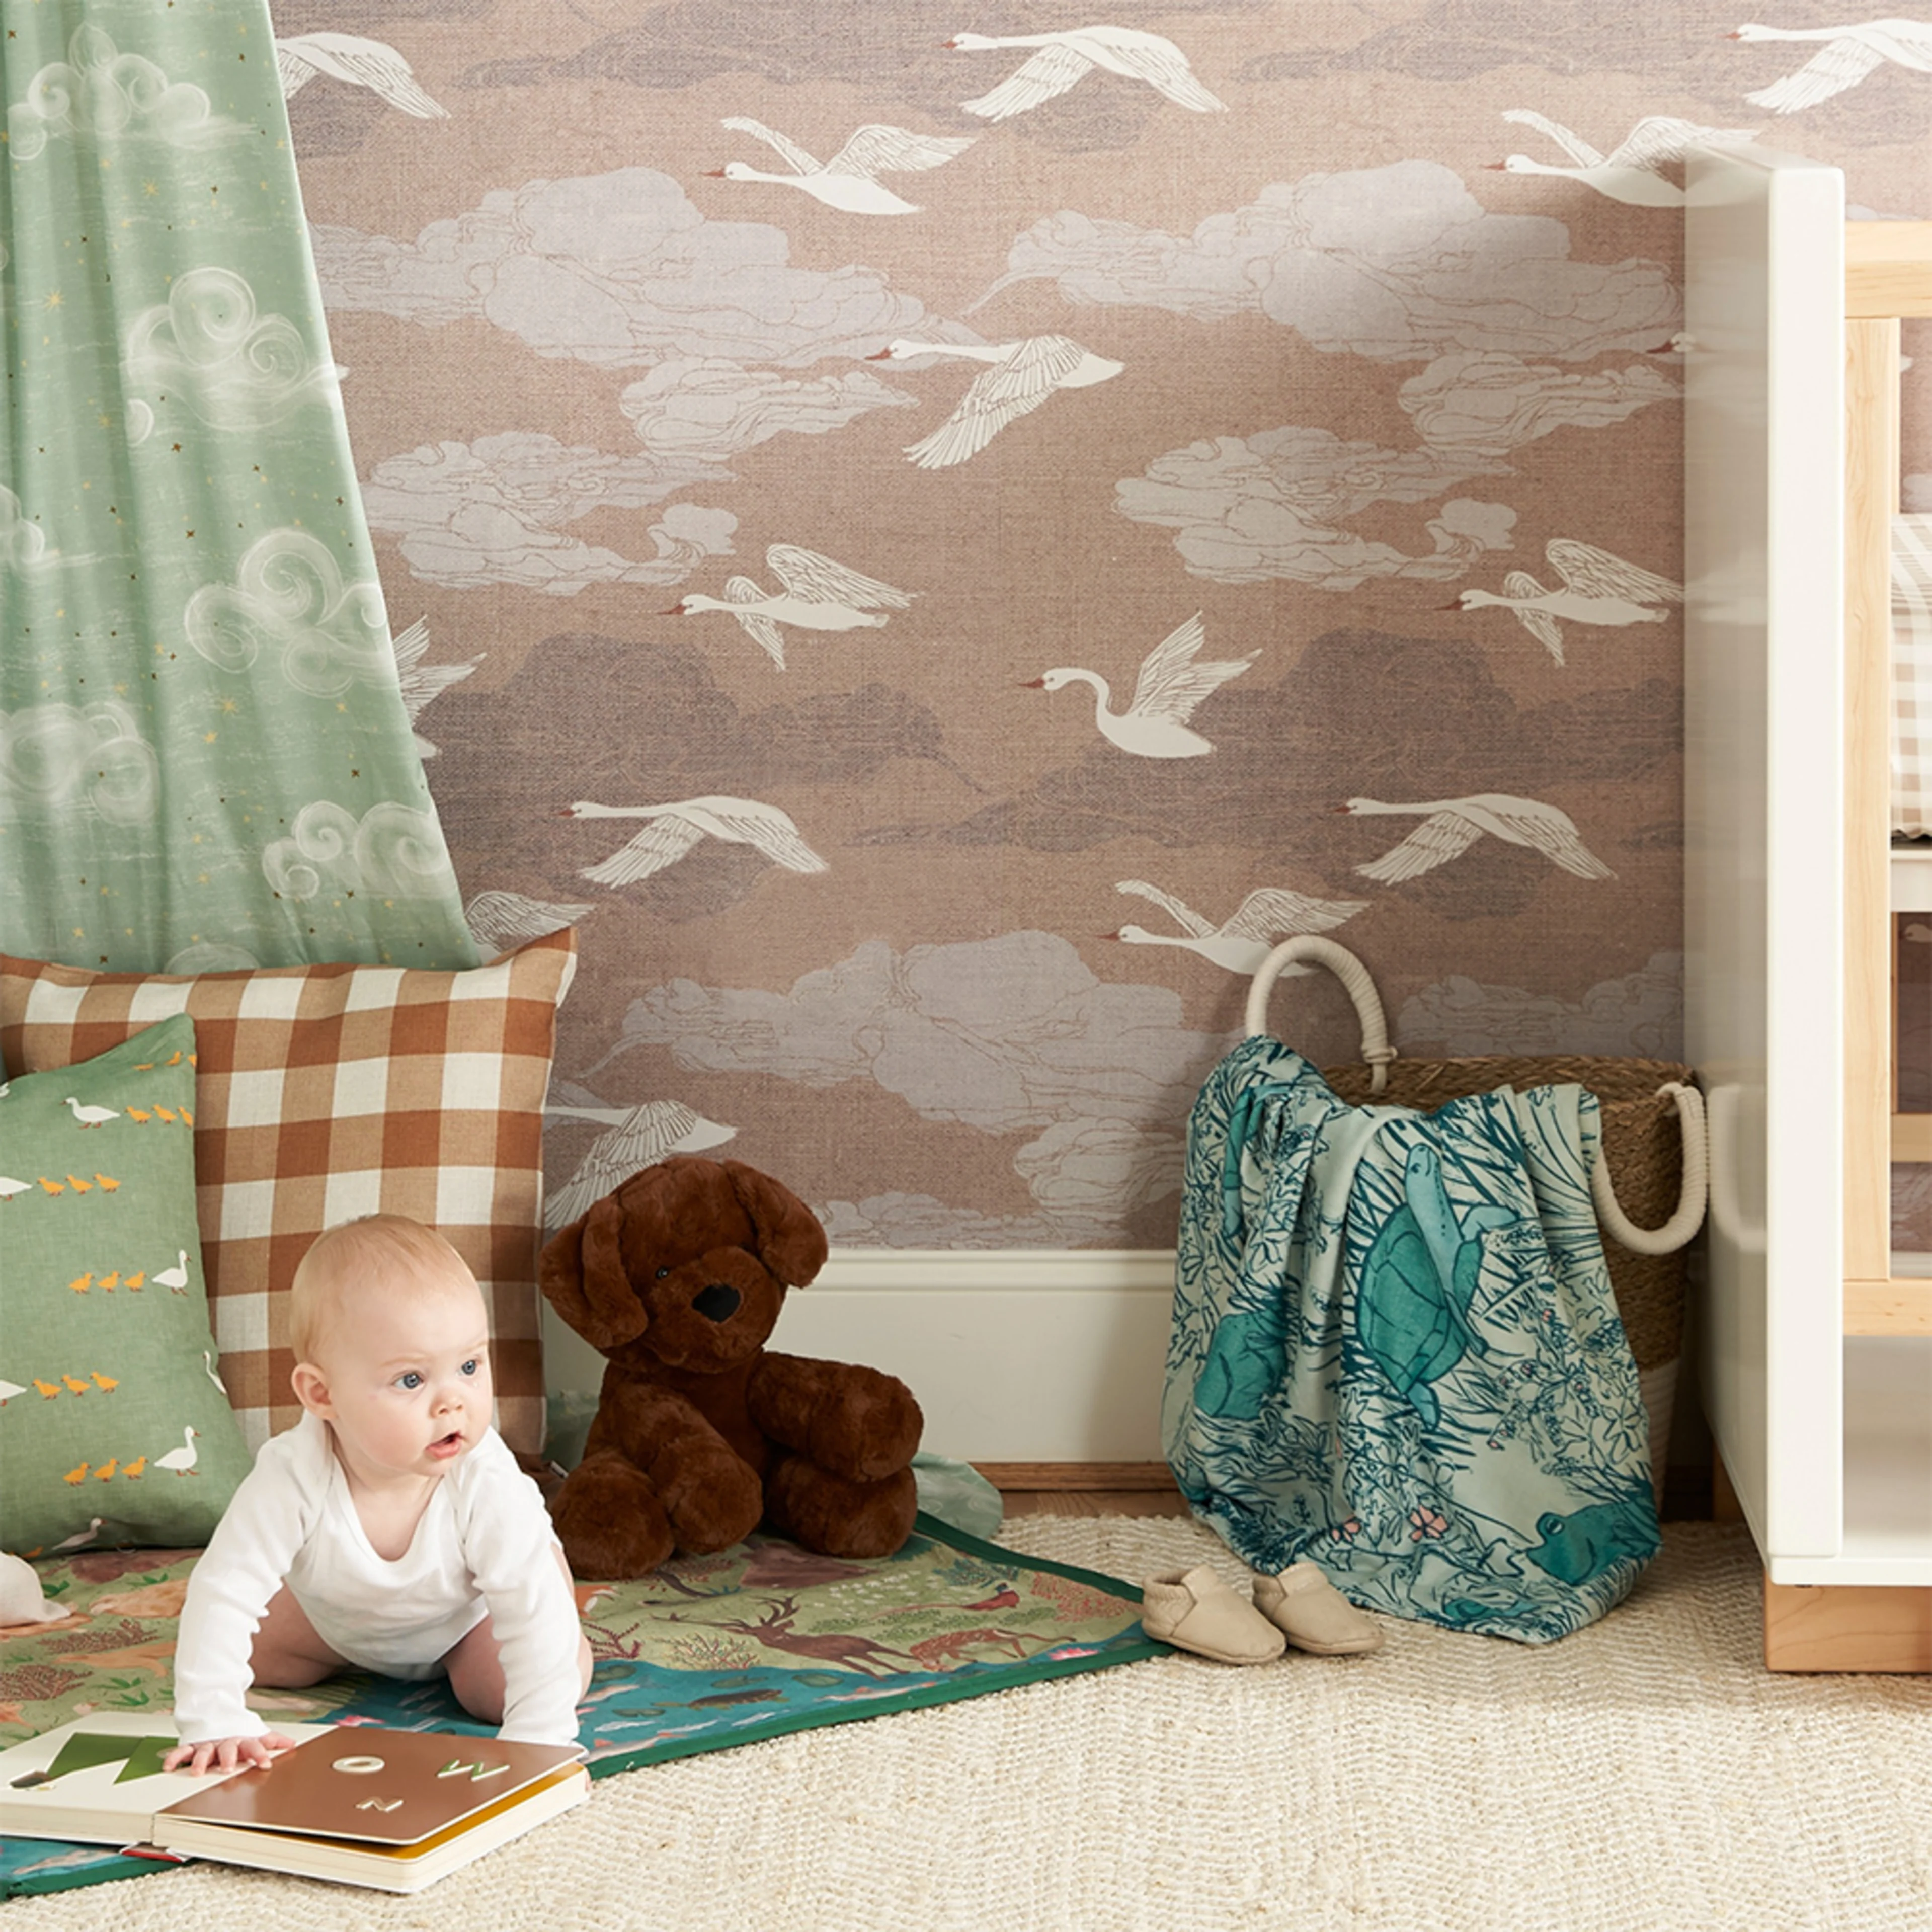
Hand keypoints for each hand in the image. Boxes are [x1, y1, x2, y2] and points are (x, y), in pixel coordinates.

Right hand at [160, 1730, 296, 1774]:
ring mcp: (207, 1743)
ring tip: (198, 1771)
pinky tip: (169, 1766)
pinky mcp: (192, 1745)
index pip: (253, 1745)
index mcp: (241, 1739)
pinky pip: (182, 1752)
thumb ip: (271, 1740)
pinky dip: (174, 1758)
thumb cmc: (236, 1729)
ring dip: (201, 1761)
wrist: (215, 1711)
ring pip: (203, 1752)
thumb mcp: (254, 1733)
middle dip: (228, 1758)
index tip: (265, 1763)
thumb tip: (291, 1744)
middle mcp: (224, 1741)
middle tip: (227, 1768)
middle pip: (227, 1749)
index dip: (260, 1754)